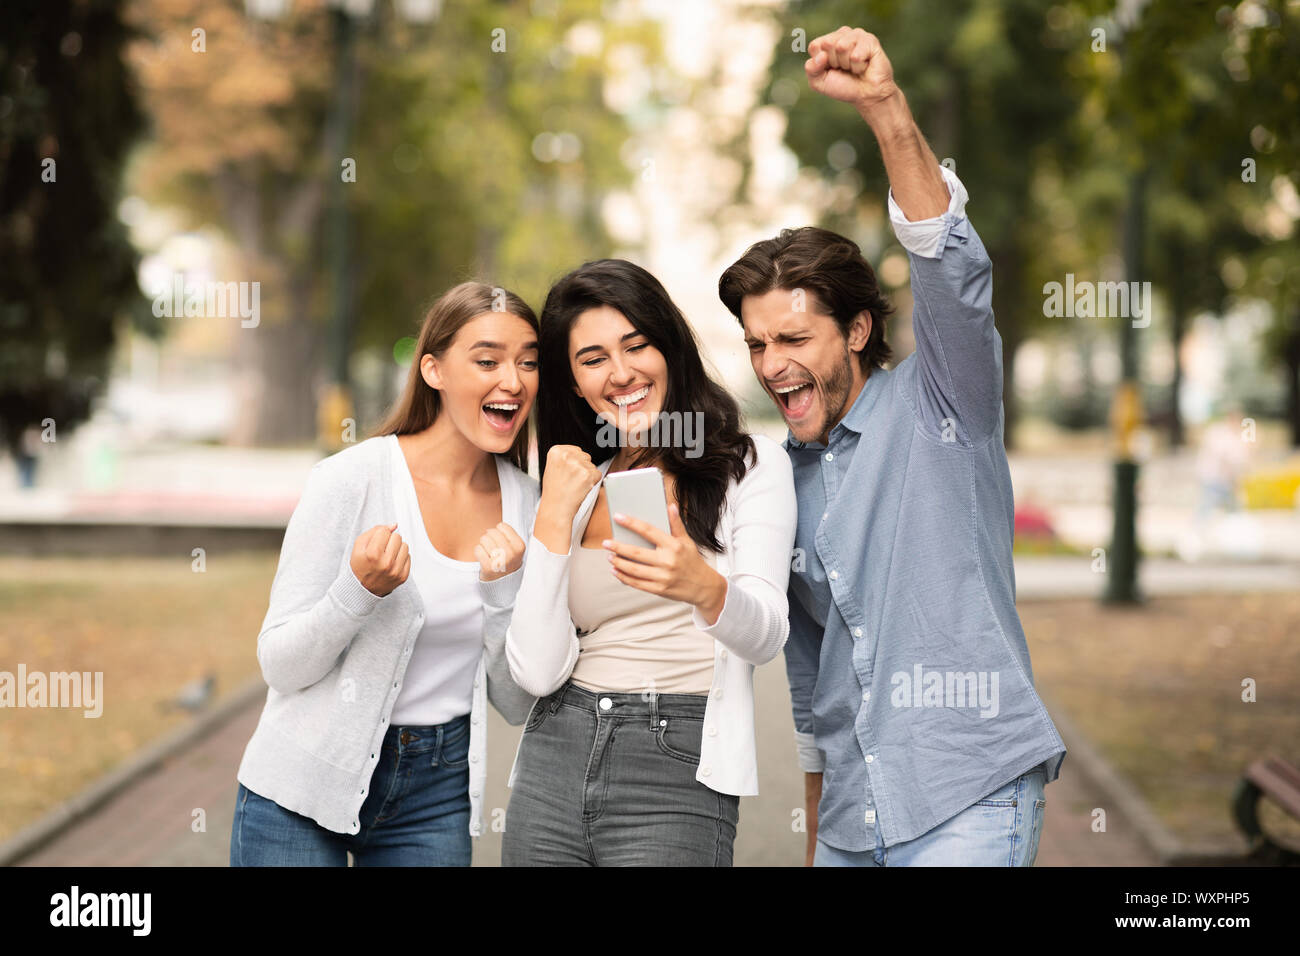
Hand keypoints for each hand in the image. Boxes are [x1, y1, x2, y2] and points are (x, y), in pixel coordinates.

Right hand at [349, 523, 409, 596]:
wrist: (362, 589)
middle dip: (389, 540)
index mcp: (373, 554)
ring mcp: (396, 571)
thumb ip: (374, 531)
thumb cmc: (360, 564)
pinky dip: (401, 558)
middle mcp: (386, 563)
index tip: (375, 542)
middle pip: (397, 537)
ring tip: (387, 555)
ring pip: (405, 546)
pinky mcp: (403, 577)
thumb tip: (395, 525)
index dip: (379, 534)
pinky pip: (408, 557)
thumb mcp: (359, 546)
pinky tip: (392, 563)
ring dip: (397, 548)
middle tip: (382, 549)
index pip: (385, 531)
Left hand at [475, 521, 525, 581]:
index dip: (499, 531)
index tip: (500, 540)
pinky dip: (478, 551)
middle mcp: (511, 554)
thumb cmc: (507, 561)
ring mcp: (500, 561)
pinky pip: (478, 549)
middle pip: (492, 532)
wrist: (503, 583)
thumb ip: (510, 535)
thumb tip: (499, 524)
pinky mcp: (488, 567)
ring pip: (484, 539)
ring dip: (483, 544)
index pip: (502, 526)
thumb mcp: (515, 548)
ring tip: (488, 552)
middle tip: (492, 546)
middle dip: (489, 536)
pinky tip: (483, 556)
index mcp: (520, 546)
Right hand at [539, 445, 602, 517]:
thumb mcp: (552, 468)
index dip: (574, 463)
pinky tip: (581, 488)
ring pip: (592, 466)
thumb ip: (564, 457)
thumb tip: (578, 453)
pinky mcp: (588, 474)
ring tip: (575, 485)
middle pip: (585, 456)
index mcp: (556, 451)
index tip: (568, 472)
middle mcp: (567, 455)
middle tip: (571, 480)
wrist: (556, 508)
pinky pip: (598, 474)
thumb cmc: (554, 491)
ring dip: (587, 475)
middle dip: (582, 468)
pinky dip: (593, 482)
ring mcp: (578, 464)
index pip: (576, 450)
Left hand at [603, 503, 727, 623]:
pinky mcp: (659, 590)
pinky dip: (624, 577)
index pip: (648, 531)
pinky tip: (616, 571)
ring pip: (634, 569)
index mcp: (674, 546)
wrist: (704, 587)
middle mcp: (668, 561)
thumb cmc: (693, 561)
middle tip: (606, 543)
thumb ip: (676, 524)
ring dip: (618, 563)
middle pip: (636, 553)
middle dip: (618, 547)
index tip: (618, 517)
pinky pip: (637, 583)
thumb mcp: (687, 540)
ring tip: (609, 556)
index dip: (632, 523)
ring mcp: (663, 577)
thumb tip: (670, 506)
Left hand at [805, 27, 897, 112]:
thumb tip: (821, 55)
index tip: (831, 69)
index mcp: (827, 41)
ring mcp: (857, 35)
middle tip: (844, 69)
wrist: (866, 95)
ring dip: (847, 64)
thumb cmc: (843, 86)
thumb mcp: (819, 82)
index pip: (815, 45)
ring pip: (842, 46)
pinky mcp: (870, 40)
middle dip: (834, 62)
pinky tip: (865, 66)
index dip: (821, 62)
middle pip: (827, 43)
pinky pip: (856, 55)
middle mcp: (842, 35)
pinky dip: (859, 67)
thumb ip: (811, 69)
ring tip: (854, 67)